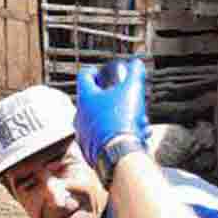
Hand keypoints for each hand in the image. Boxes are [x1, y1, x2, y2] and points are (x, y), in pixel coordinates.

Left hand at [74, 57, 151, 178]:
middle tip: (126, 101)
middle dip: (114, 100)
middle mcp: (79, 116)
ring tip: (137, 121)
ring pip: (102, 120)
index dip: (94, 72)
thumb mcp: (133, 90)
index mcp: (85, 98)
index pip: (84, 76)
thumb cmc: (122, 121)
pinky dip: (119, 135)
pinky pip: (105, 138)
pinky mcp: (89, 150)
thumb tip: (137, 64)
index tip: (102, 73)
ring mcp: (83, 134)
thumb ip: (135, 73)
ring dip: (120, 119)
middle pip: (95, 101)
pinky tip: (136, 135)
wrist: (119, 153)